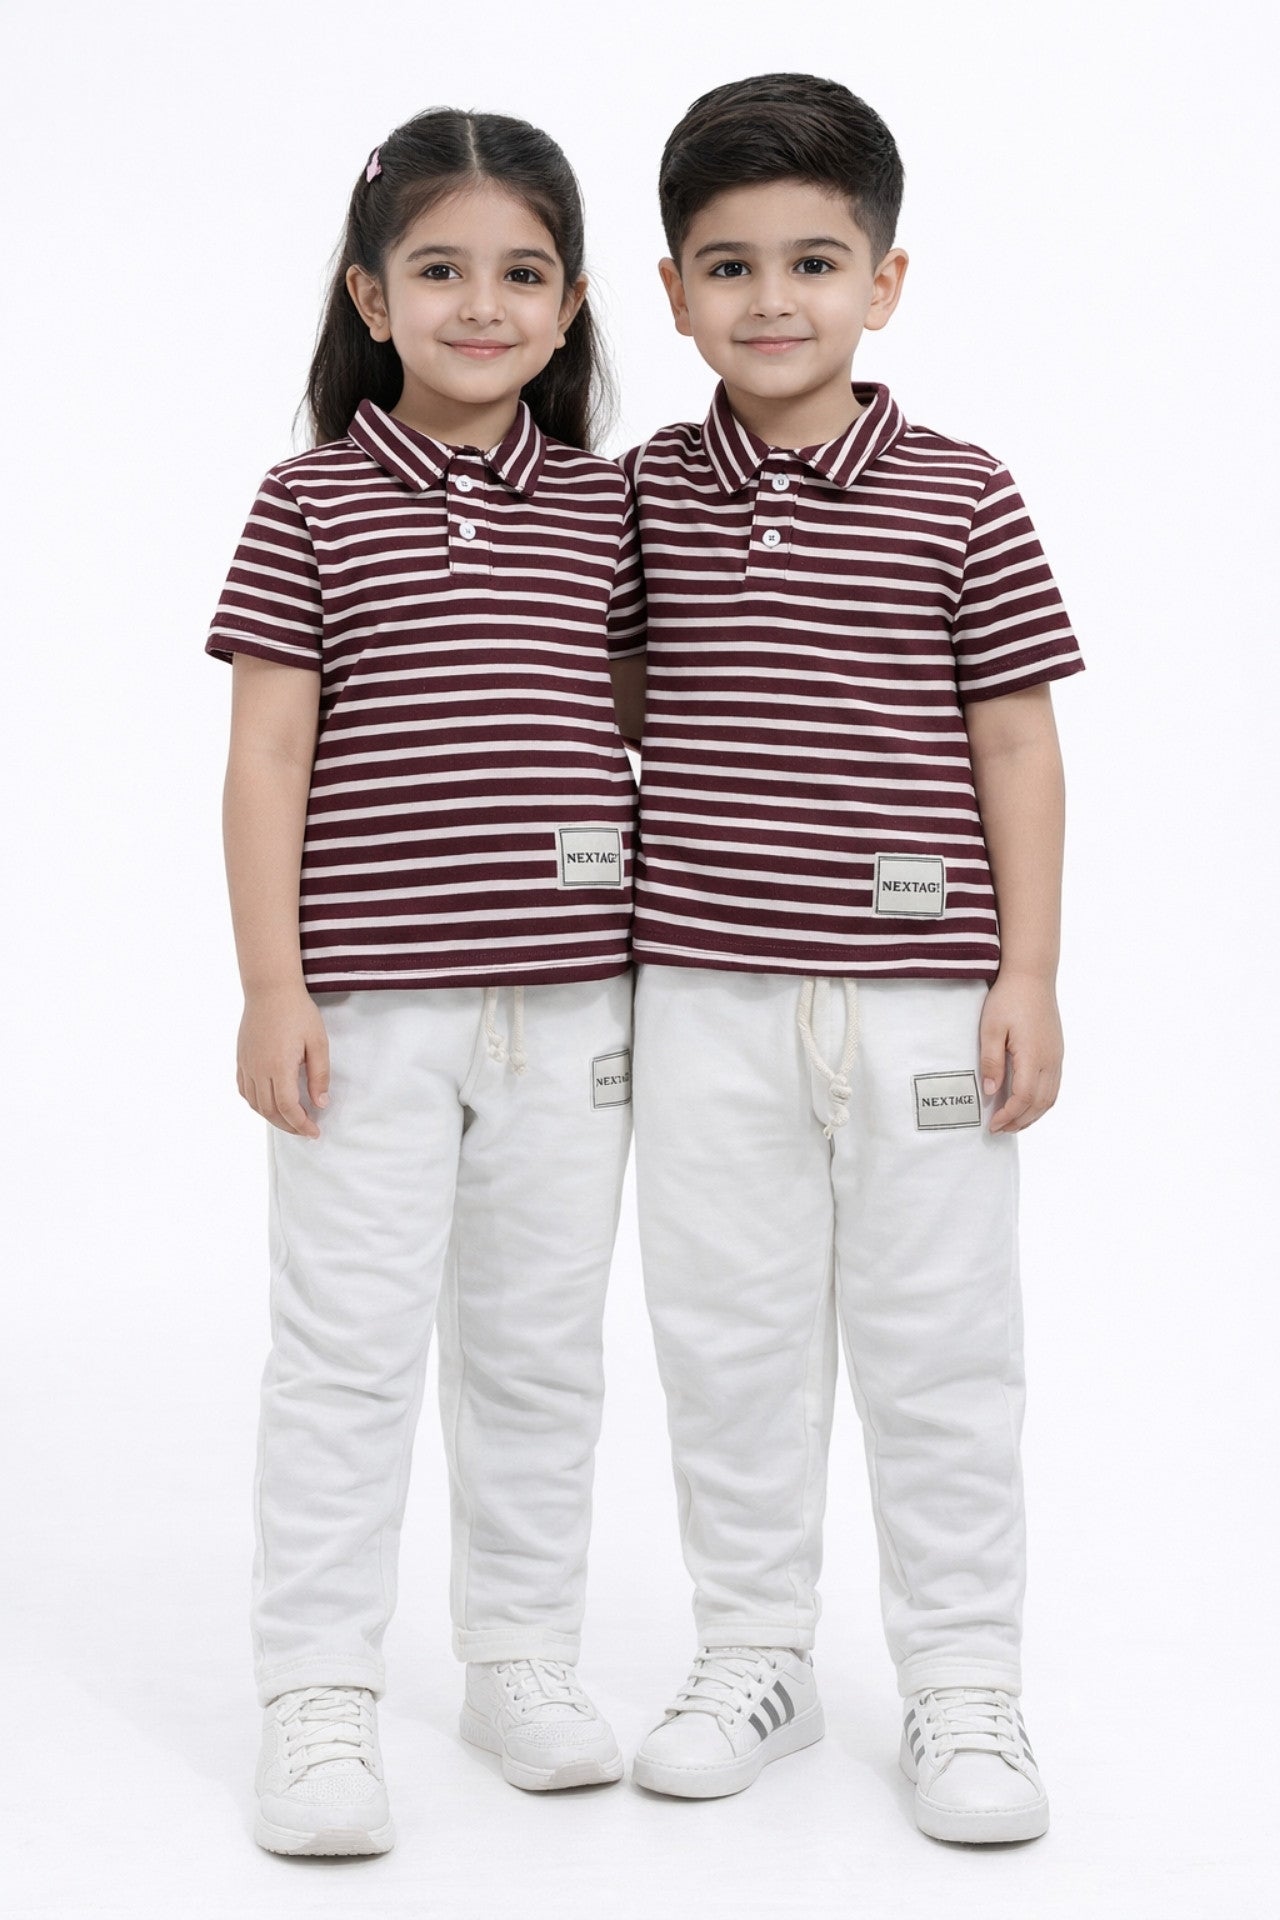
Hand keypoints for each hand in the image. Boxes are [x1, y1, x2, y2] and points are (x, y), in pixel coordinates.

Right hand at [236, 984, 330, 1136]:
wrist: (270, 990)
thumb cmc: (298, 1012)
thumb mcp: (317, 1042)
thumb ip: (319, 1075)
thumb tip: (320, 1103)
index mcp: (279, 1067)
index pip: (288, 1108)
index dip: (301, 1125)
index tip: (314, 1132)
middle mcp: (258, 1070)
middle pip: (270, 1111)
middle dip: (289, 1126)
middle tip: (306, 1130)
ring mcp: (246, 1065)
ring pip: (255, 1104)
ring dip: (272, 1118)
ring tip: (290, 1120)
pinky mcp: (241, 1059)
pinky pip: (244, 1090)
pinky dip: (256, 1104)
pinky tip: (268, 1104)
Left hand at [978, 972, 1062, 1133]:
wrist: (1032, 976)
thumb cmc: (1009, 999)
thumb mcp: (991, 1029)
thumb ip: (991, 1062)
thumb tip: (990, 1092)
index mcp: (1033, 1056)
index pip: (1024, 1098)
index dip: (1009, 1115)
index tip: (992, 1124)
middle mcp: (1050, 1060)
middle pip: (1040, 1104)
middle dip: (1020, 1121)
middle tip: (999, 1129)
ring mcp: (1056, 1057)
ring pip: (1050, 1098)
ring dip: (1032, 1115)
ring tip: (1012, 1122)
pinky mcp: (1057, 1051)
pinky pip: (1054, 1086)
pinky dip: (1041, 1102)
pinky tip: (1026, 1102)